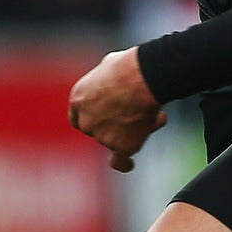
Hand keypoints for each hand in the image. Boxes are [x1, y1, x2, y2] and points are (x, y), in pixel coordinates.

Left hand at [68, 47, 165, 172]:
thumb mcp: (107, 67)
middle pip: (96, 130)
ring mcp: (101, 136)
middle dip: (112, 124)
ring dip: (131, 131)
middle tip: (134, 111)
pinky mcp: (120, 146)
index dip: (92, 118)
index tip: (103, 117)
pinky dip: (123, 164)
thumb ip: (105, 81)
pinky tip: (128, 164)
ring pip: (115, 140)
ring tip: (152, 112)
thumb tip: (113, 78)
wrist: (141, 79)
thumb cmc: (128, 67)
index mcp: (78, 100)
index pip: (79, 117)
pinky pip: (119, 160)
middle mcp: (86, 121)